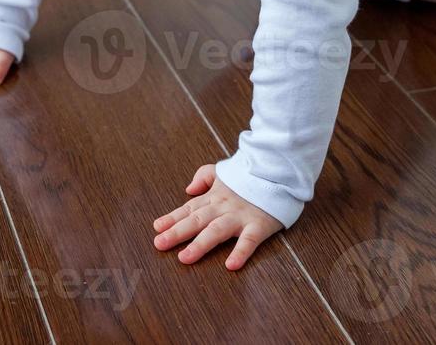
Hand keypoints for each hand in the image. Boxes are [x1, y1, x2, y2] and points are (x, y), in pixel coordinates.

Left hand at [152, 164, 283, 270]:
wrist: (279, 171)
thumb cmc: (250, 175)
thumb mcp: (223, 171)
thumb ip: (203, 177)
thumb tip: (188, 190)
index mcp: (214, 197)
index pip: (189, 208)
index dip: (172, 218)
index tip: (156, 228)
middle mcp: (223, 207)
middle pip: (197, 220)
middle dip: (177, 232)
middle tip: (160, 243)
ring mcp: (240, 216)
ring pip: (217, 231)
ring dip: (200, 244)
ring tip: (185, 258)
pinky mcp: (259, 225)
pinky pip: (249, 240)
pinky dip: (241, 252)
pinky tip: (231, 265)